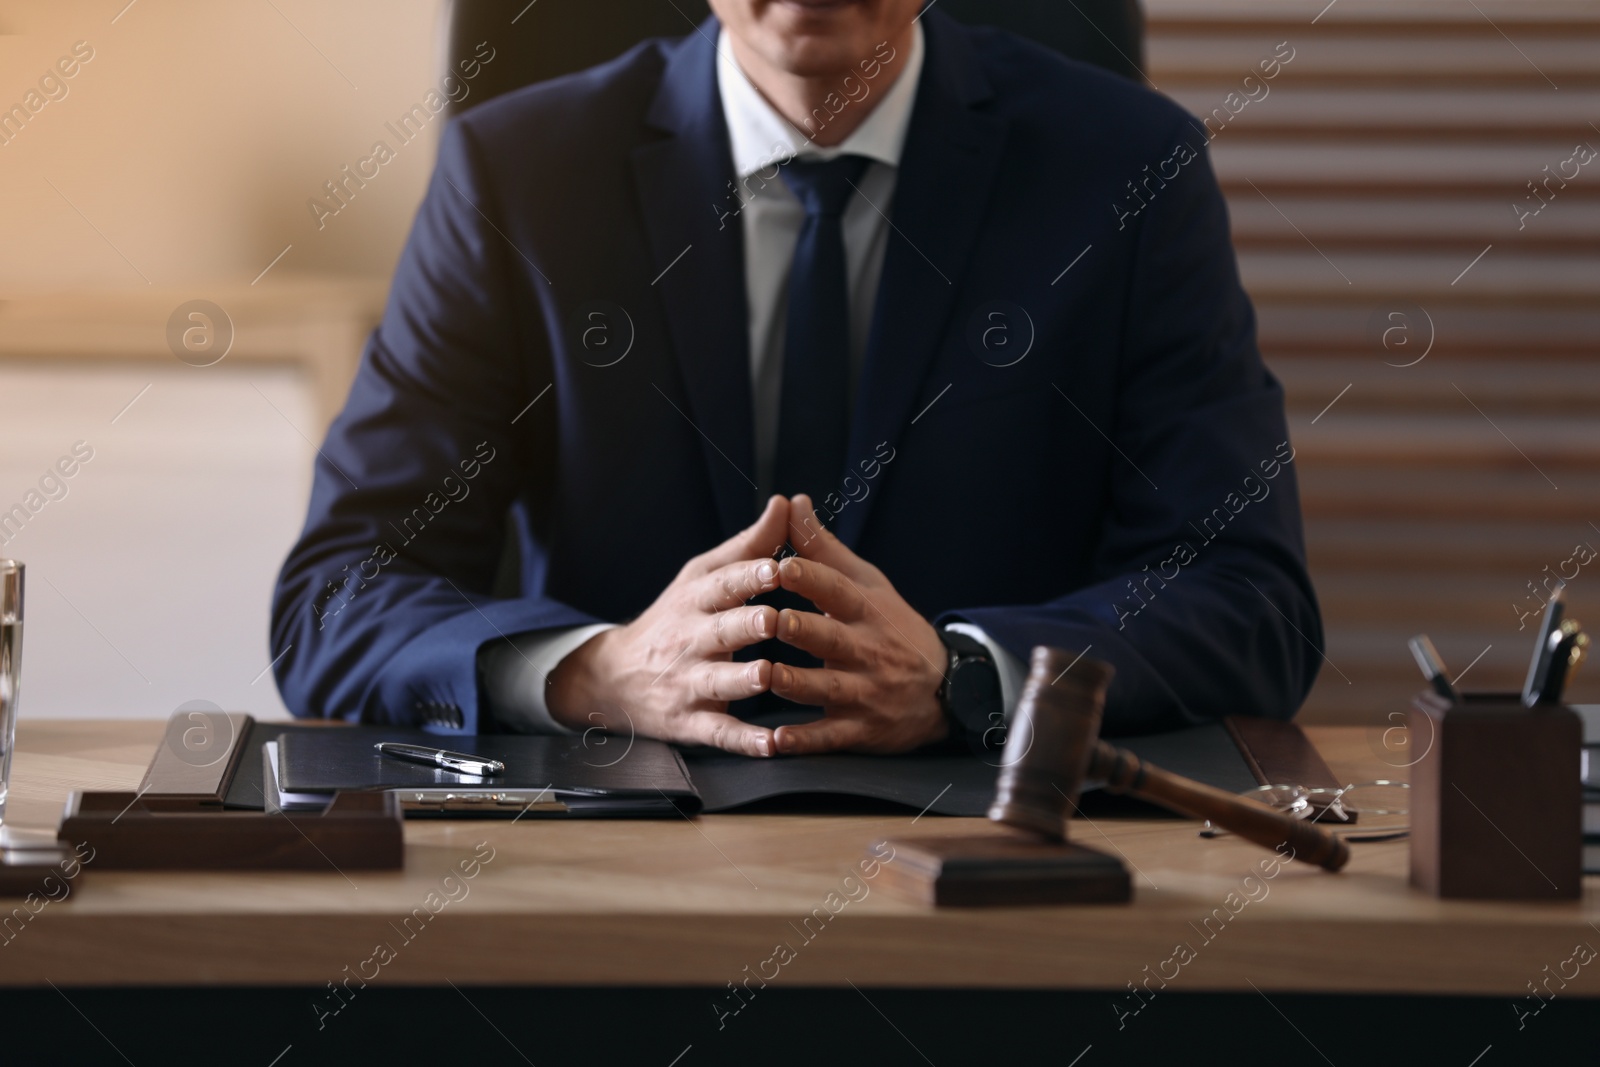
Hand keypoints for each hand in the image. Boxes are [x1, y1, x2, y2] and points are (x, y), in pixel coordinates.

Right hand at [546, 495, 790, 756]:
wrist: (615, 679)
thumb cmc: (676, 618)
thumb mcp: (702, 576)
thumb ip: (749, 545)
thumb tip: (788, 503)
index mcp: (696, 600)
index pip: (722, 584)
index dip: (748, 577)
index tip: (776, 568)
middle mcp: (690, 640)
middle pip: (720, 631)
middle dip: (746, 625)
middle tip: (773, 619)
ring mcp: (689, 683)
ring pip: (717, 682)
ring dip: (742, 680)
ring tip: (767, 674)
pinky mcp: (692, 722)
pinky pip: (720, 733)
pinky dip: (744, 742)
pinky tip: (771, 746)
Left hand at [769, 494, 948, 754]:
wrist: (943, 689)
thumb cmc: (892, 627)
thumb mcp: (867, 583)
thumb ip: (823, 548)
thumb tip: (792, 502)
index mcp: (866, 610)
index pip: (837, 590)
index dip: (810, 577)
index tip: (780, 565)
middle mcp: (867, 650)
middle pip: (831, 638)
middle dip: (802, 629)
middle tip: (771, 620)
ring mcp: (864, 692)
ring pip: (827, 688)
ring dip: (795, 684)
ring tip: (766, 676)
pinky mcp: (860, 730)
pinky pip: (829, 736)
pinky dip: (804, 740)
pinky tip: (776, 740)